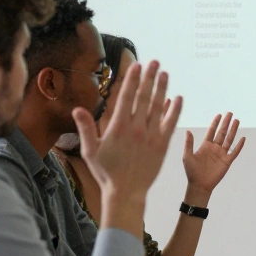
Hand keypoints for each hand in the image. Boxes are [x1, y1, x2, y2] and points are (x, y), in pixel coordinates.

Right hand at [74, 60, 182, 205]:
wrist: (126, 193)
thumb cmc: (106, 172)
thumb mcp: (90, 151)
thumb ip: (85, 128)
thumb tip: (77, 109)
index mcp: (118, 128)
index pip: (126, 97)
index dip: (132, 80)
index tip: (137, 66)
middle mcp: (136, 129)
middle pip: (144, 97)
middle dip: (150, 78)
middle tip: (155, 62)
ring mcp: (151, 136)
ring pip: (158, 107)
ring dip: (162, 88)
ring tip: (165, 73)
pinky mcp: (162, 145)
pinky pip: (170, 123)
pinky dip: (175, 110)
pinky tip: (178, 98)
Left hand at [182, 112, 244, 203]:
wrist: (199, 185)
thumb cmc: (191, 171)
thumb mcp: (187, 156)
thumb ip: (189, 144)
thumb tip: (188, 131)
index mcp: (205, 145)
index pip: (212, 131)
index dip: (215, 123)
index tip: (219, 115)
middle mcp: (214, 148)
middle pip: (222, 133)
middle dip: (226, 123)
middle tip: (230, 113)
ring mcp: (221, 154)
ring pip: (229, 139)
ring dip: (233, 130)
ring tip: (237, 121)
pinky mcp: (227, 161)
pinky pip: (235, 152)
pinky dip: (239, 145)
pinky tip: (242, 138)